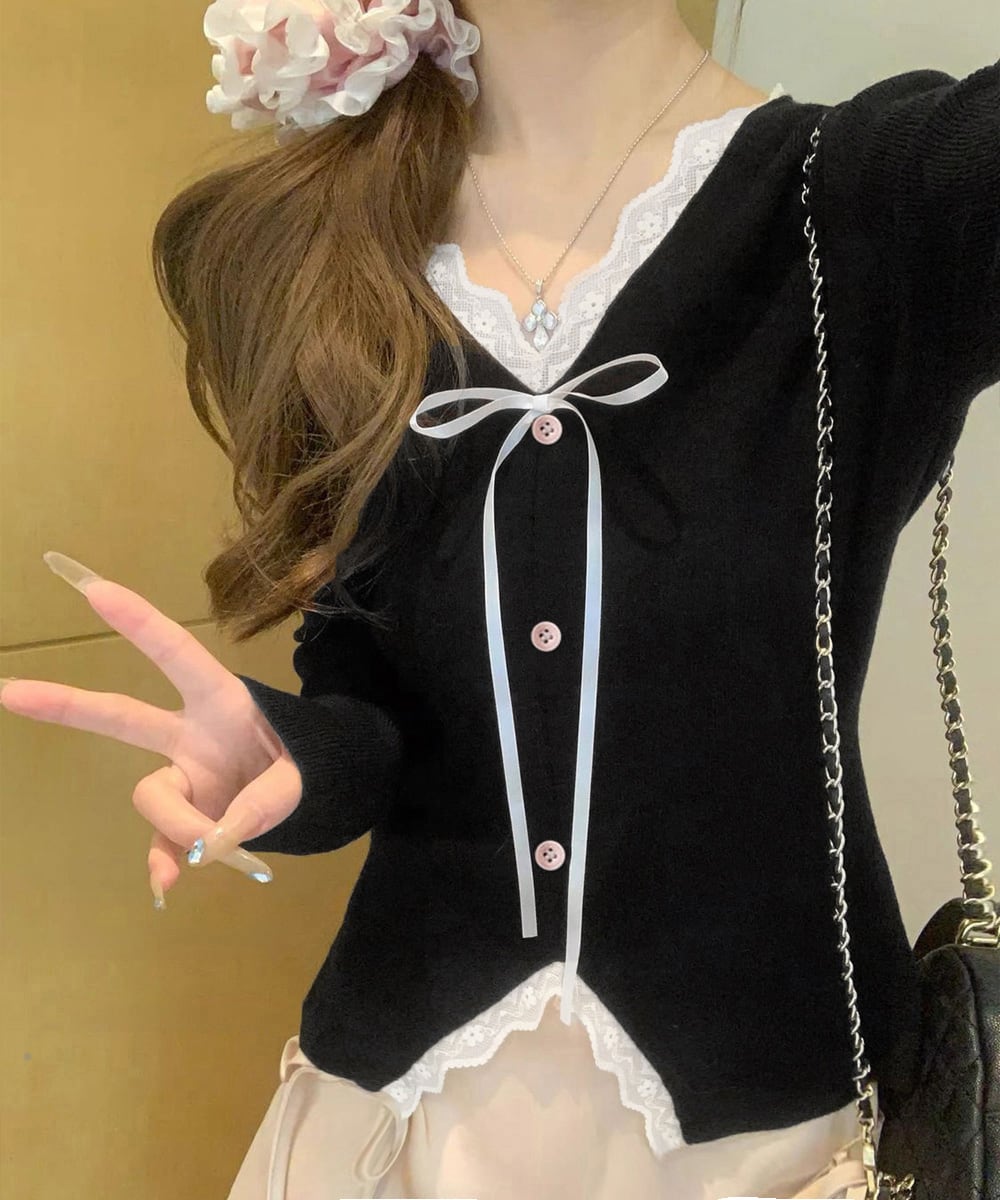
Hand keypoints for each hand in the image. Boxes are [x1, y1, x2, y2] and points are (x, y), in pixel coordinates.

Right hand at [0, 552, 303, 908]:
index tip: (95, 589)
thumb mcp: (303, 775)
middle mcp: (190, 733)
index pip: (177, 655)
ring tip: (222, 845)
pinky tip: (167, 884)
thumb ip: (265, 802)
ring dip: (181, 824)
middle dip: (66, 704)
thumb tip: (214, 841)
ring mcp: (182, 775)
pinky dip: (166, 862)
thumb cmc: (309, 761)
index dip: (140, 623)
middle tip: (8, 691)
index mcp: (222, 700)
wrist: (315, 792)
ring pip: (151, 796)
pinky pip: (160, 842)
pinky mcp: (183, 815)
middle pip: (120, 715)